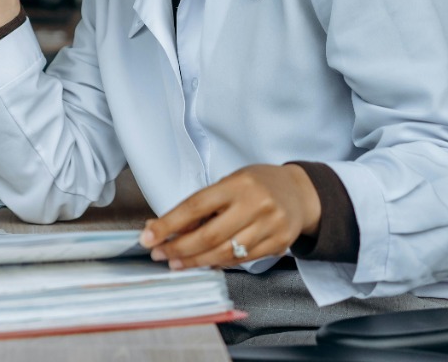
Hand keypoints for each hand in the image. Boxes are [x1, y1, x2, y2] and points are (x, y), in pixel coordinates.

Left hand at [138, 164, 321, 269]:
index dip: (168, 224)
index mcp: (238, 184)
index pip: (196, 206)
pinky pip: (241, 260)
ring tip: (176, 262)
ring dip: (195, 261)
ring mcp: (270, 226)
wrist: (300, 193)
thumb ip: (200, 206)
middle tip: (159, 254)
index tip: (147, 237)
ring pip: (224, 253)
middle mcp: (256, 205)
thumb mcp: (229, 183)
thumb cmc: (257, 185)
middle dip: (179, 248)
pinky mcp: (279, 244)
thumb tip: (161, 227)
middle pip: (209, 235)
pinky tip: (203, 262)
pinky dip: (218, 263)